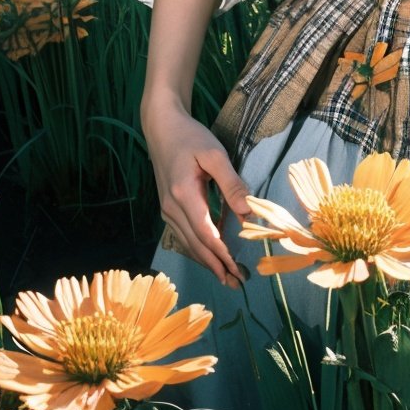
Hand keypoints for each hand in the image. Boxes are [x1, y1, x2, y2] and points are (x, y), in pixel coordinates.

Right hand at [142, 100, 250, 286]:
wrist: (161, 127)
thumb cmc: (191, 137)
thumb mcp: (215, 155)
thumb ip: (232, 184)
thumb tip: (248, 211)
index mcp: (183, 194)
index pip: (205, 233)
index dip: (222, 254)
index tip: (237, 269)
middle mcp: (171, 207)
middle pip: (195, 244)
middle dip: (216, 266)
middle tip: (237, 283)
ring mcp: (167, 209)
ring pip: (188, 243)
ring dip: (207, 261)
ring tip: (226, 277)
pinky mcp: (167, 208)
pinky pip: (184, 235)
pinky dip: (198, 249)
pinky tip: (211, 256)